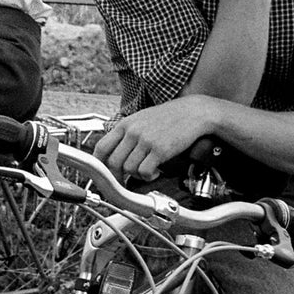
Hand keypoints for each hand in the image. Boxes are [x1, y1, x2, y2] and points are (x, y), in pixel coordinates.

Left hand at [95, 96, 221, 179]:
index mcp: (125, 124)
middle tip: (125, 181)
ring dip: (136, 176)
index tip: (104, 174)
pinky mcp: (160, 149)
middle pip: (113, 162)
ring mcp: (145, 140)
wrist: (194, 112)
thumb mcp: (142, 119)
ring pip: (128, 169)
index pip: (102, 147)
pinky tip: (155, 172)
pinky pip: (144, 172)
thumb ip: (127, 133)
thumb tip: (115, 154)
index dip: (100, 165)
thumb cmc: (169, 117)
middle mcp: (133, 131)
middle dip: (118, 176)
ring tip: (147, 171)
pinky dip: (148, 177)